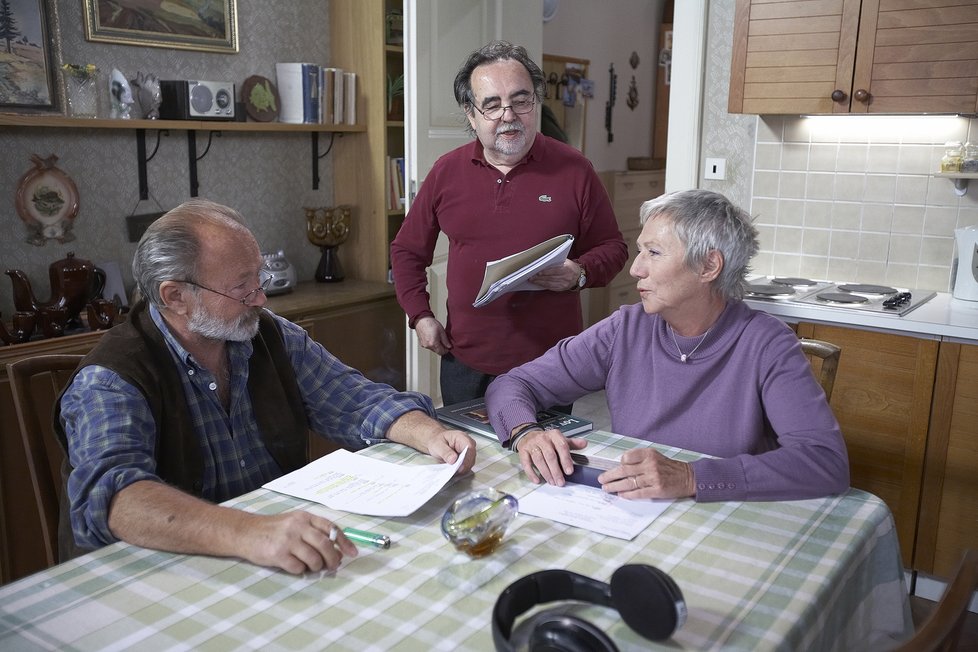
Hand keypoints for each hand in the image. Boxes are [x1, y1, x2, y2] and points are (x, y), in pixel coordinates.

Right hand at [241, 511, 357, 574]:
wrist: (246, 532)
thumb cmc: (274, 529)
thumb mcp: (295, 523)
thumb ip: (313, 532)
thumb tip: (336, 550)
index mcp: (305, 517)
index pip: (331, 528)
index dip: (344, 542)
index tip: (352, 553)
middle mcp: (298, 526)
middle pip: (325, 545)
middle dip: (333, 559)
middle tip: (334, 566)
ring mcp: (288, 540)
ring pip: (314, 558)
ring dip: (317, 566)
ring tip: (313, 567)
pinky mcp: (278, 554)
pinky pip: (298, 568)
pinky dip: (300, 570)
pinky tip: (295, 566)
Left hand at [387, 410, 475, 474]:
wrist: (429, 437)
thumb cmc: (433, 438)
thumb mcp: (436, 445)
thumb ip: (445, 452)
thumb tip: (453, 459)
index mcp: (462, 438)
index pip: (470, 450)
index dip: (466, 460)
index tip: (457, 468)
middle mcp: (467, 444)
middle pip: (471, 458)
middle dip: (463, 466)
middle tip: (453, 473)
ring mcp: (465, 451)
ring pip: (468, 462)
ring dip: (461, 469)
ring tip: (451, 472)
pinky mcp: (462, 457)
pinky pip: (463, 465)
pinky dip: (458, 469)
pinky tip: (451, 471)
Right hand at [415, 316, 451, 354]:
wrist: (421, 320)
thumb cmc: (430, 323)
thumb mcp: (441, 331)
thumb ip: (446, 340)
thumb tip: (449, 346)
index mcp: (433, 343)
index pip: (442, 352)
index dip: (446, 350)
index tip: (448, 346)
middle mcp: (428, 346)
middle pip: (437, 351)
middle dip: (442, 348)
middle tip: (444, 341)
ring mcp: (424, 345)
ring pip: (433, 349)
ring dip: (437, 346)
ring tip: (438, 337)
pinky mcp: (421, 343)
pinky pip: (429, 346)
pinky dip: (432, 344)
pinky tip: (433, 337)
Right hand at [516, 428, 587, 484]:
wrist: (528, 435)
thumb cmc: (547, 441)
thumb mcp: (560, 440)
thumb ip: (572, 443)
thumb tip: (585, 443)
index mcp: (554, 435)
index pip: (562, 447)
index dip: (566, 459)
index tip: (569, 471)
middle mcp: (543, 438)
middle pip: (550, 455)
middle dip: (556, 470)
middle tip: (560, 482)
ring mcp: (531, 445)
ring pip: (539, 460)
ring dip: (546, 473)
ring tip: (552, 482)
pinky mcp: (523, 451)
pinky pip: (526, 463)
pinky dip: (531, 473)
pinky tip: (537, 480)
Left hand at [528, 260, 580, 291]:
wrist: (580, 276)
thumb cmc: (571, 267)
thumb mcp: (566, 261)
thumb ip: (557, 261)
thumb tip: (545, 262)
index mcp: (567, 268)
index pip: (554, 271)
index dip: (545, 272)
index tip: (538, 272)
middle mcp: (565, 277)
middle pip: (550, 278)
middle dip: (539, 278)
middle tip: (531, 277)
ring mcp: (564, 284)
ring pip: (549, 283)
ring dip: (540, 282)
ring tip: (532, 280)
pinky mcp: (562, 288)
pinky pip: (551, 287)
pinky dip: (544, 286)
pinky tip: (539, 284)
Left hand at [597, 448, 694, 499]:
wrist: (688, 477)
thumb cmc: (668, 467)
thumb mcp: (655, 456)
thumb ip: (639, 459)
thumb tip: (621, 466)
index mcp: (649, 454)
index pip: (627, 457)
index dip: (619, 463)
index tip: (614, 467)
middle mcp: (650, 465)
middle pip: (624, 471)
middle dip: (610, 476)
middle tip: (601, 479)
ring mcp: (654, 478)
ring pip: (629, 483)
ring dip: (615, 487)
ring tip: (607, 488)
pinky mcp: (657, 490)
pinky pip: (638, 493)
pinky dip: (628, 495)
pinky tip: (621, 495)